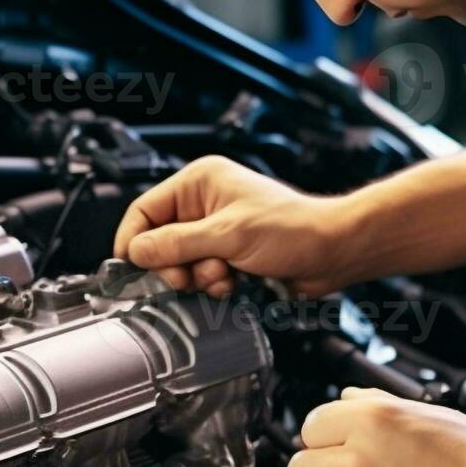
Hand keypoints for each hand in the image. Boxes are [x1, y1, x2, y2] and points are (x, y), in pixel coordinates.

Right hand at [112, 155, 356, 296]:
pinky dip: (212, 284)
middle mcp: (203, 204)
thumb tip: (136, 251)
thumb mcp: (227, 235)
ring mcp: (215, 231)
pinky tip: (233, 281)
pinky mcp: (227, 254)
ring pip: (180, 263)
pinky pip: (200, 275)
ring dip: (197, 277)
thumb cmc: (293, 229)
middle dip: (173, 265)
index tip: (132, 268)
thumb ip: (177, 243)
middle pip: (159, 241)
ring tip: (223, 274)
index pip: (145, 210)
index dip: (135, 240)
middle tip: (186, 278)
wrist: (333, 252)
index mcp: (199, 182)